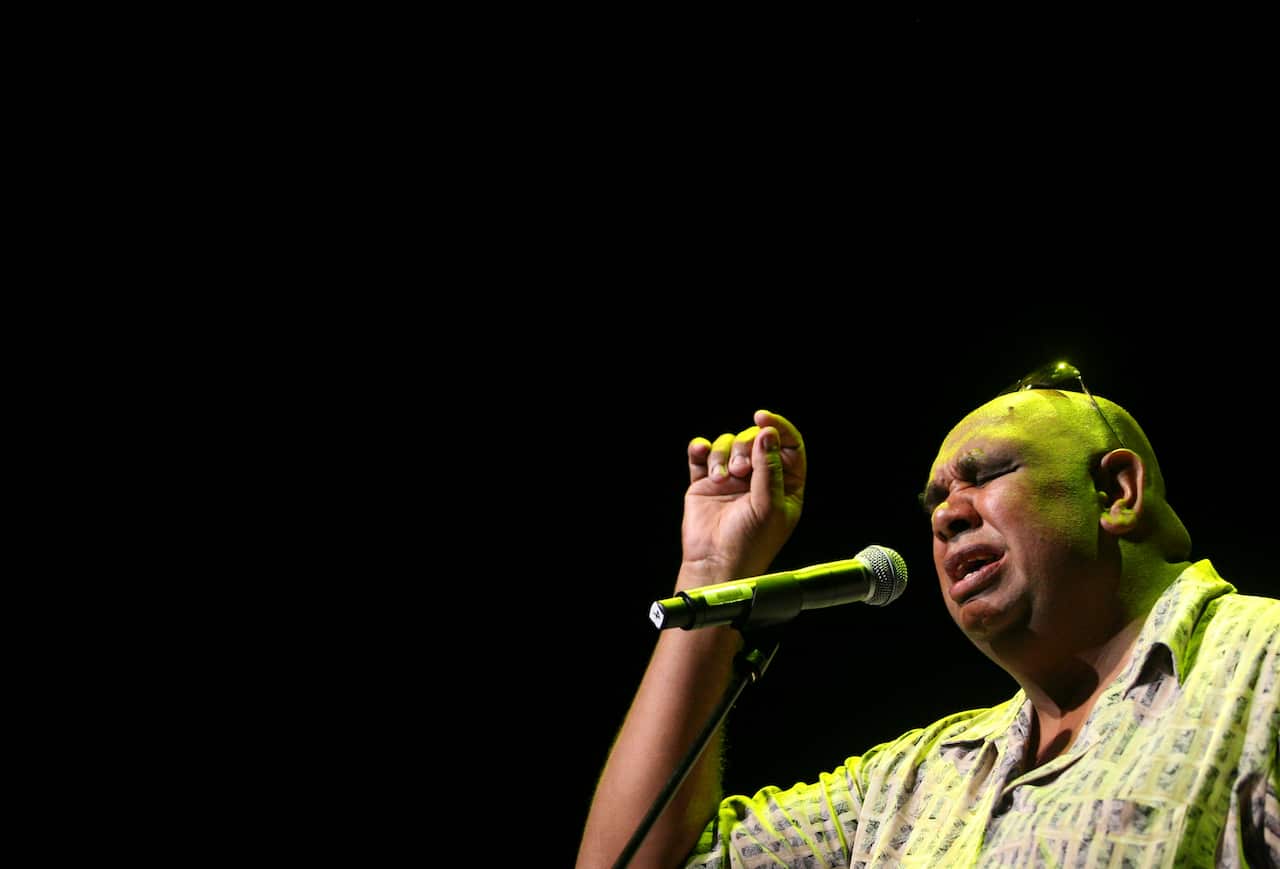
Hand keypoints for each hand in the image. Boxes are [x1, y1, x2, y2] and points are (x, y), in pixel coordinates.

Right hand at [680, 409, 805, 584]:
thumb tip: (768, 433)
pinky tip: (701, 453)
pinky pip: (702, 454)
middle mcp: (758, 478)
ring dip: (722, 455)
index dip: (777, 427)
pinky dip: (700, 449)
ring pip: (727, 443)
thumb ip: (769, 468)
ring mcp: (731, 479)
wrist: (715, 564)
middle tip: (740, 471)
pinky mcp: (704, 483)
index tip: (763, 417)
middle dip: (744, 446)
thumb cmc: (750, 544)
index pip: (788, 444)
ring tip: (722, 480)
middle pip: (754, 439)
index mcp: (784, 483)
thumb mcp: (770, 506)